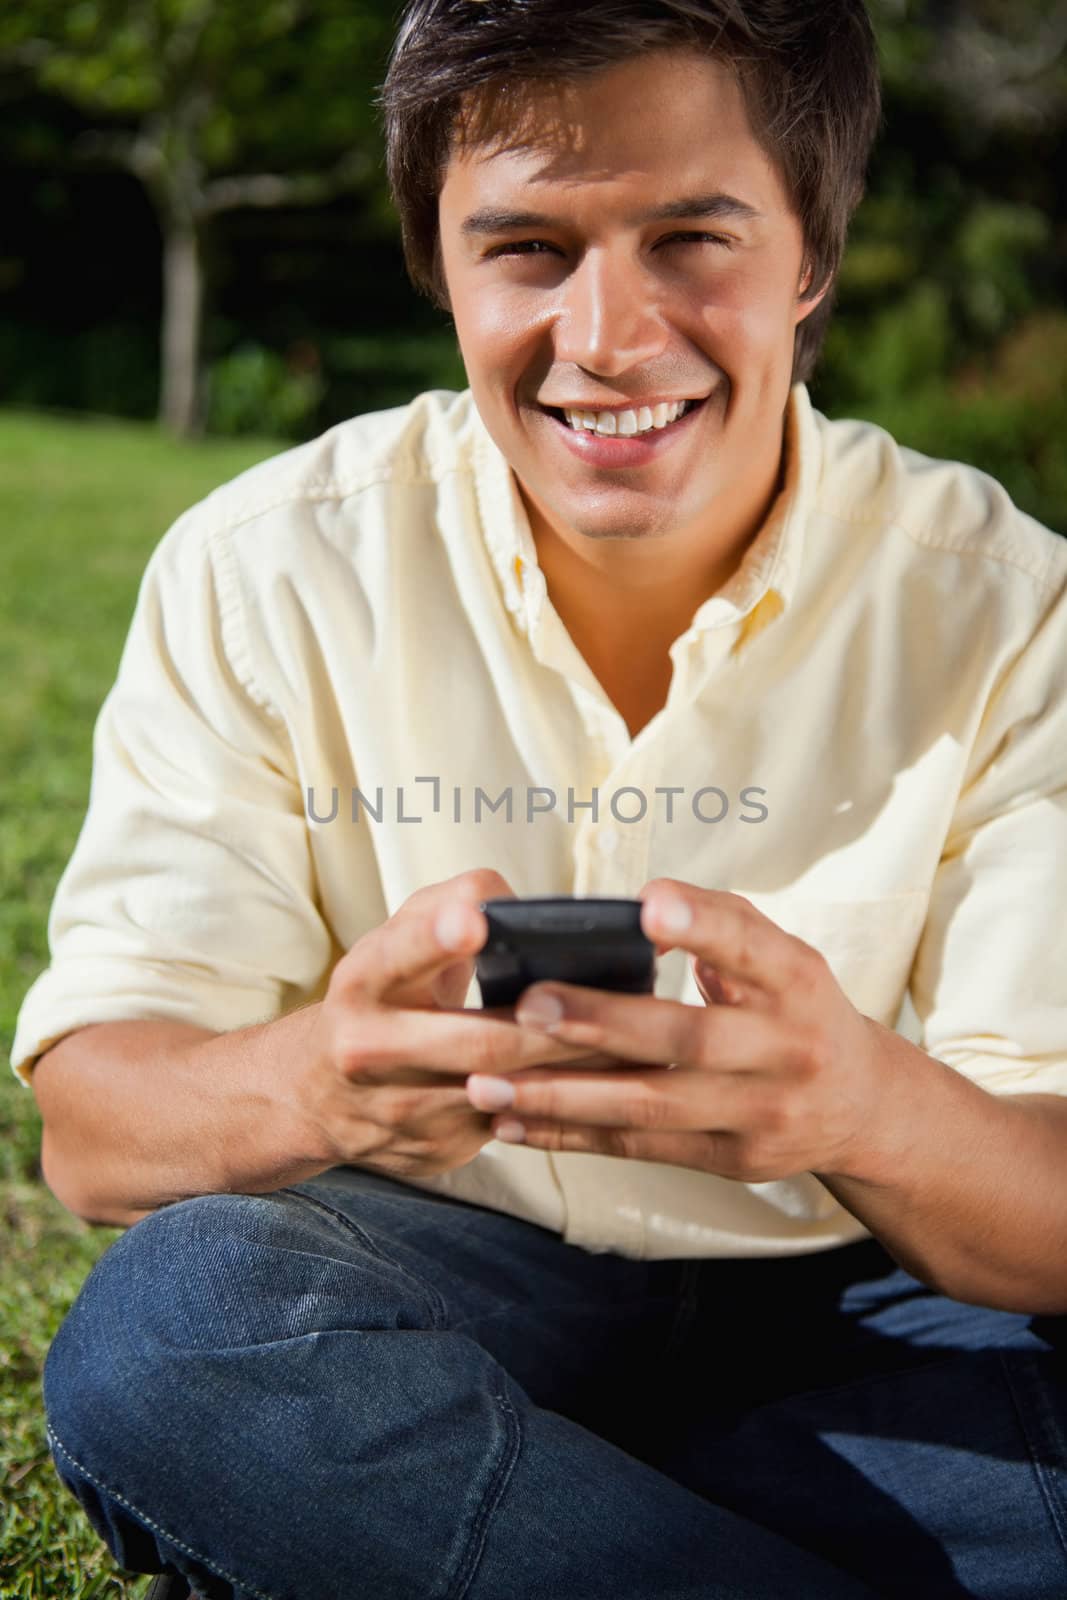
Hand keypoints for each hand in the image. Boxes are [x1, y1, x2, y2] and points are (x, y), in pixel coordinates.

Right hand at [298, 869, 621, 1179]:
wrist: (315, 1098)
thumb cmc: (378, 1000)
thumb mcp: (392, 945)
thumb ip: (449, 907)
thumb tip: (514, 903)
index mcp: (361, 983)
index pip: (397, 956)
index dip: (436, 939)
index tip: (473, 925)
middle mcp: (371, 1050)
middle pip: (475, 1041)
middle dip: (548, 1026)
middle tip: (608, 1001)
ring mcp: (404, 1110)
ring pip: (505, 1090)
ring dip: (572, 1069)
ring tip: (632, 1043)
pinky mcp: (437, 1150)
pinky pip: (513, 1123)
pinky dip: (563, 1104)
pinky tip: (607, 1087)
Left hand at [464, 879, 886, 1183]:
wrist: (859, 1107)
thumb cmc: (795, 1009)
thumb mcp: (782, 958)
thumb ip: (720, 926)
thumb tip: (637, 906)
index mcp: (798, 982)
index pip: (753, 948)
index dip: (703, 926)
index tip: (650, 904)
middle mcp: (786, 1050)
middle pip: (689, 1038)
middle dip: (602, 1023)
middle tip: (528, 1006)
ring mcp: (759, 1113)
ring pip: (651, 1105)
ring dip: (563, 1096)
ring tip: (487, 1084)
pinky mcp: (729, 1160)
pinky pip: (640, 1147)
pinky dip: (572, 1136)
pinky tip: (512, 1124)